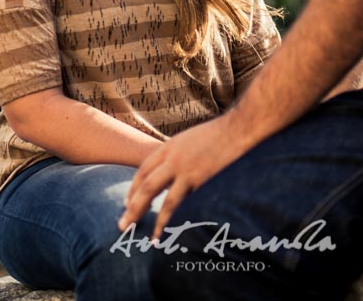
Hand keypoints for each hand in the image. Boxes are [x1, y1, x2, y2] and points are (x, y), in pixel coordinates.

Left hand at [119, 110, 248, 238]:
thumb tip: (173, 172)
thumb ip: (179, 154)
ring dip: (148, 217)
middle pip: (145, 185)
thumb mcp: (191, 139)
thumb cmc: (219, 134)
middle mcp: (173, 157)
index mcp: (170, 146)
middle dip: (132, 207)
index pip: (144, 170)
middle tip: (122, 225)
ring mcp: (185, 169)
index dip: (133, 188)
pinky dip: (168, 220)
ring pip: (158, 196)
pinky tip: (164, 233)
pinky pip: (178, 204)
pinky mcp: (199, 180)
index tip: (128, 204)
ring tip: (143, 235)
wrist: (239, 128)